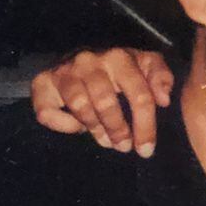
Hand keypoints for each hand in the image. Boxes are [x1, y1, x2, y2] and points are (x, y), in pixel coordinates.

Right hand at [31, 49, 173, 154]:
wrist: (81, 56)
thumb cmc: (119, 67)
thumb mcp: (145, 64)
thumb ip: (160, 76)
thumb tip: (164, 100)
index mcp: (119, 57)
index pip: (139, 95)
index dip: (145, 126)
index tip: (146, 149)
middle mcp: (89, 61)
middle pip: (106, 103)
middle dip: (118, 130)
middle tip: (123, 146)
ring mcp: (64, 71)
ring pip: (80, 106)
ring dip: (95, 128)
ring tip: (105, 139)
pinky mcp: (42, 82)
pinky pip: (47, 112)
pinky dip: (63, 125)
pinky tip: (77, 127)